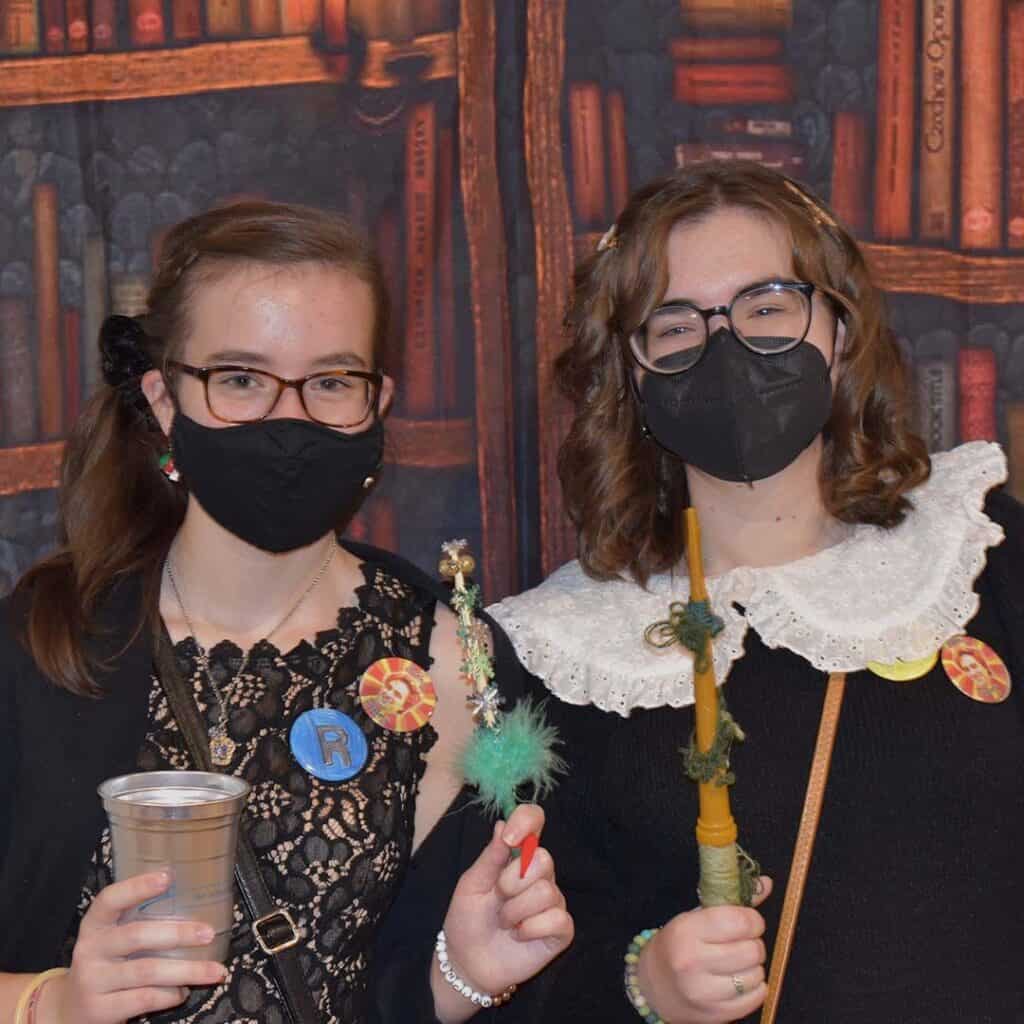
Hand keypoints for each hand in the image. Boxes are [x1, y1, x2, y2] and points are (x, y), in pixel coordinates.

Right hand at [40, 871, 226, 1023]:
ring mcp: (93, 981)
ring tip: (215, 970)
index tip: (167, 876)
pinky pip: (143, 998)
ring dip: (186, 970)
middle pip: (137, 936)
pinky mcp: (100, 1010)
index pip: (110, 899)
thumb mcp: (111, 938)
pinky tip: (184, 991)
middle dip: (178, 933)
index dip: (137, 886)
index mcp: (95, 924)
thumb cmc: (105, 963)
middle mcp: (90, 949)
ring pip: (147, 971)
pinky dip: (169, 995)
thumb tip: (195, 904)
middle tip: (208, 933)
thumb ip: (139, 921)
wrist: (69, 1010)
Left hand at [433, 805, 573, 1020]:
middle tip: (498, 897)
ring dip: (516, 911)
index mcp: (517, 856)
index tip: (510, 838)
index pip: (534, 821)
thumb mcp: (471, 884)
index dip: (527, 821)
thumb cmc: (468, 919)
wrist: (468, 963)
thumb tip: (502, 825)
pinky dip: (530, 929)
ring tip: (505, 922)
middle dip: (511, 882)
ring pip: (546, 891)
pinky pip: (557, 919)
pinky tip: (519, 935)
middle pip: (544, 858)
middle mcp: (539, 874)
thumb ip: (489, 856)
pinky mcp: (561, 930)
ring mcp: (552, 901)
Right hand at [636, 877, 772, 1023]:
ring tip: (737, 962)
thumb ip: (732, 901)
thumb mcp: (696, 917)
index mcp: (687, 931)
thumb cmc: (678, 944)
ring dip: (753, 966)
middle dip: (753, 943)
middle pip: (752, 950)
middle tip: (741, 942)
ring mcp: (704, 992)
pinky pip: (757, 997)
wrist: (653, 985)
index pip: (738, 921)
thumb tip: (766, 883)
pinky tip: (738, 979)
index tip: (749, 921)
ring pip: (757, 974)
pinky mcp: (716, 1014)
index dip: (752, 919)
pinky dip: (755, 987)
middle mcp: (693, 962)